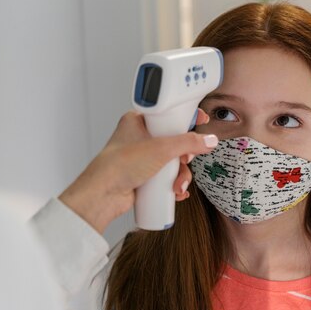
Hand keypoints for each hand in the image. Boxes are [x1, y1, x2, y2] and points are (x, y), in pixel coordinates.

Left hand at [58, 110, 217, 233]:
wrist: (102, 195)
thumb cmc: (118, 165)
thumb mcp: (161, 148)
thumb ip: (188, 142)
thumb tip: (208, 140)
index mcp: (139, 122)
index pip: (169, 114)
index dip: (186, 118)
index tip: (201, 121)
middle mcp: (140, 138)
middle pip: (175, 141)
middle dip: (185, 156)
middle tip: (185, 160)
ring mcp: (142, 158)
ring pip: (173, 162)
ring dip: (180, 175)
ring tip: (177, 185)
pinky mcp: (144, 176)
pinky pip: (166, 177)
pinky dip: (174, 184)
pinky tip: (176, 192)